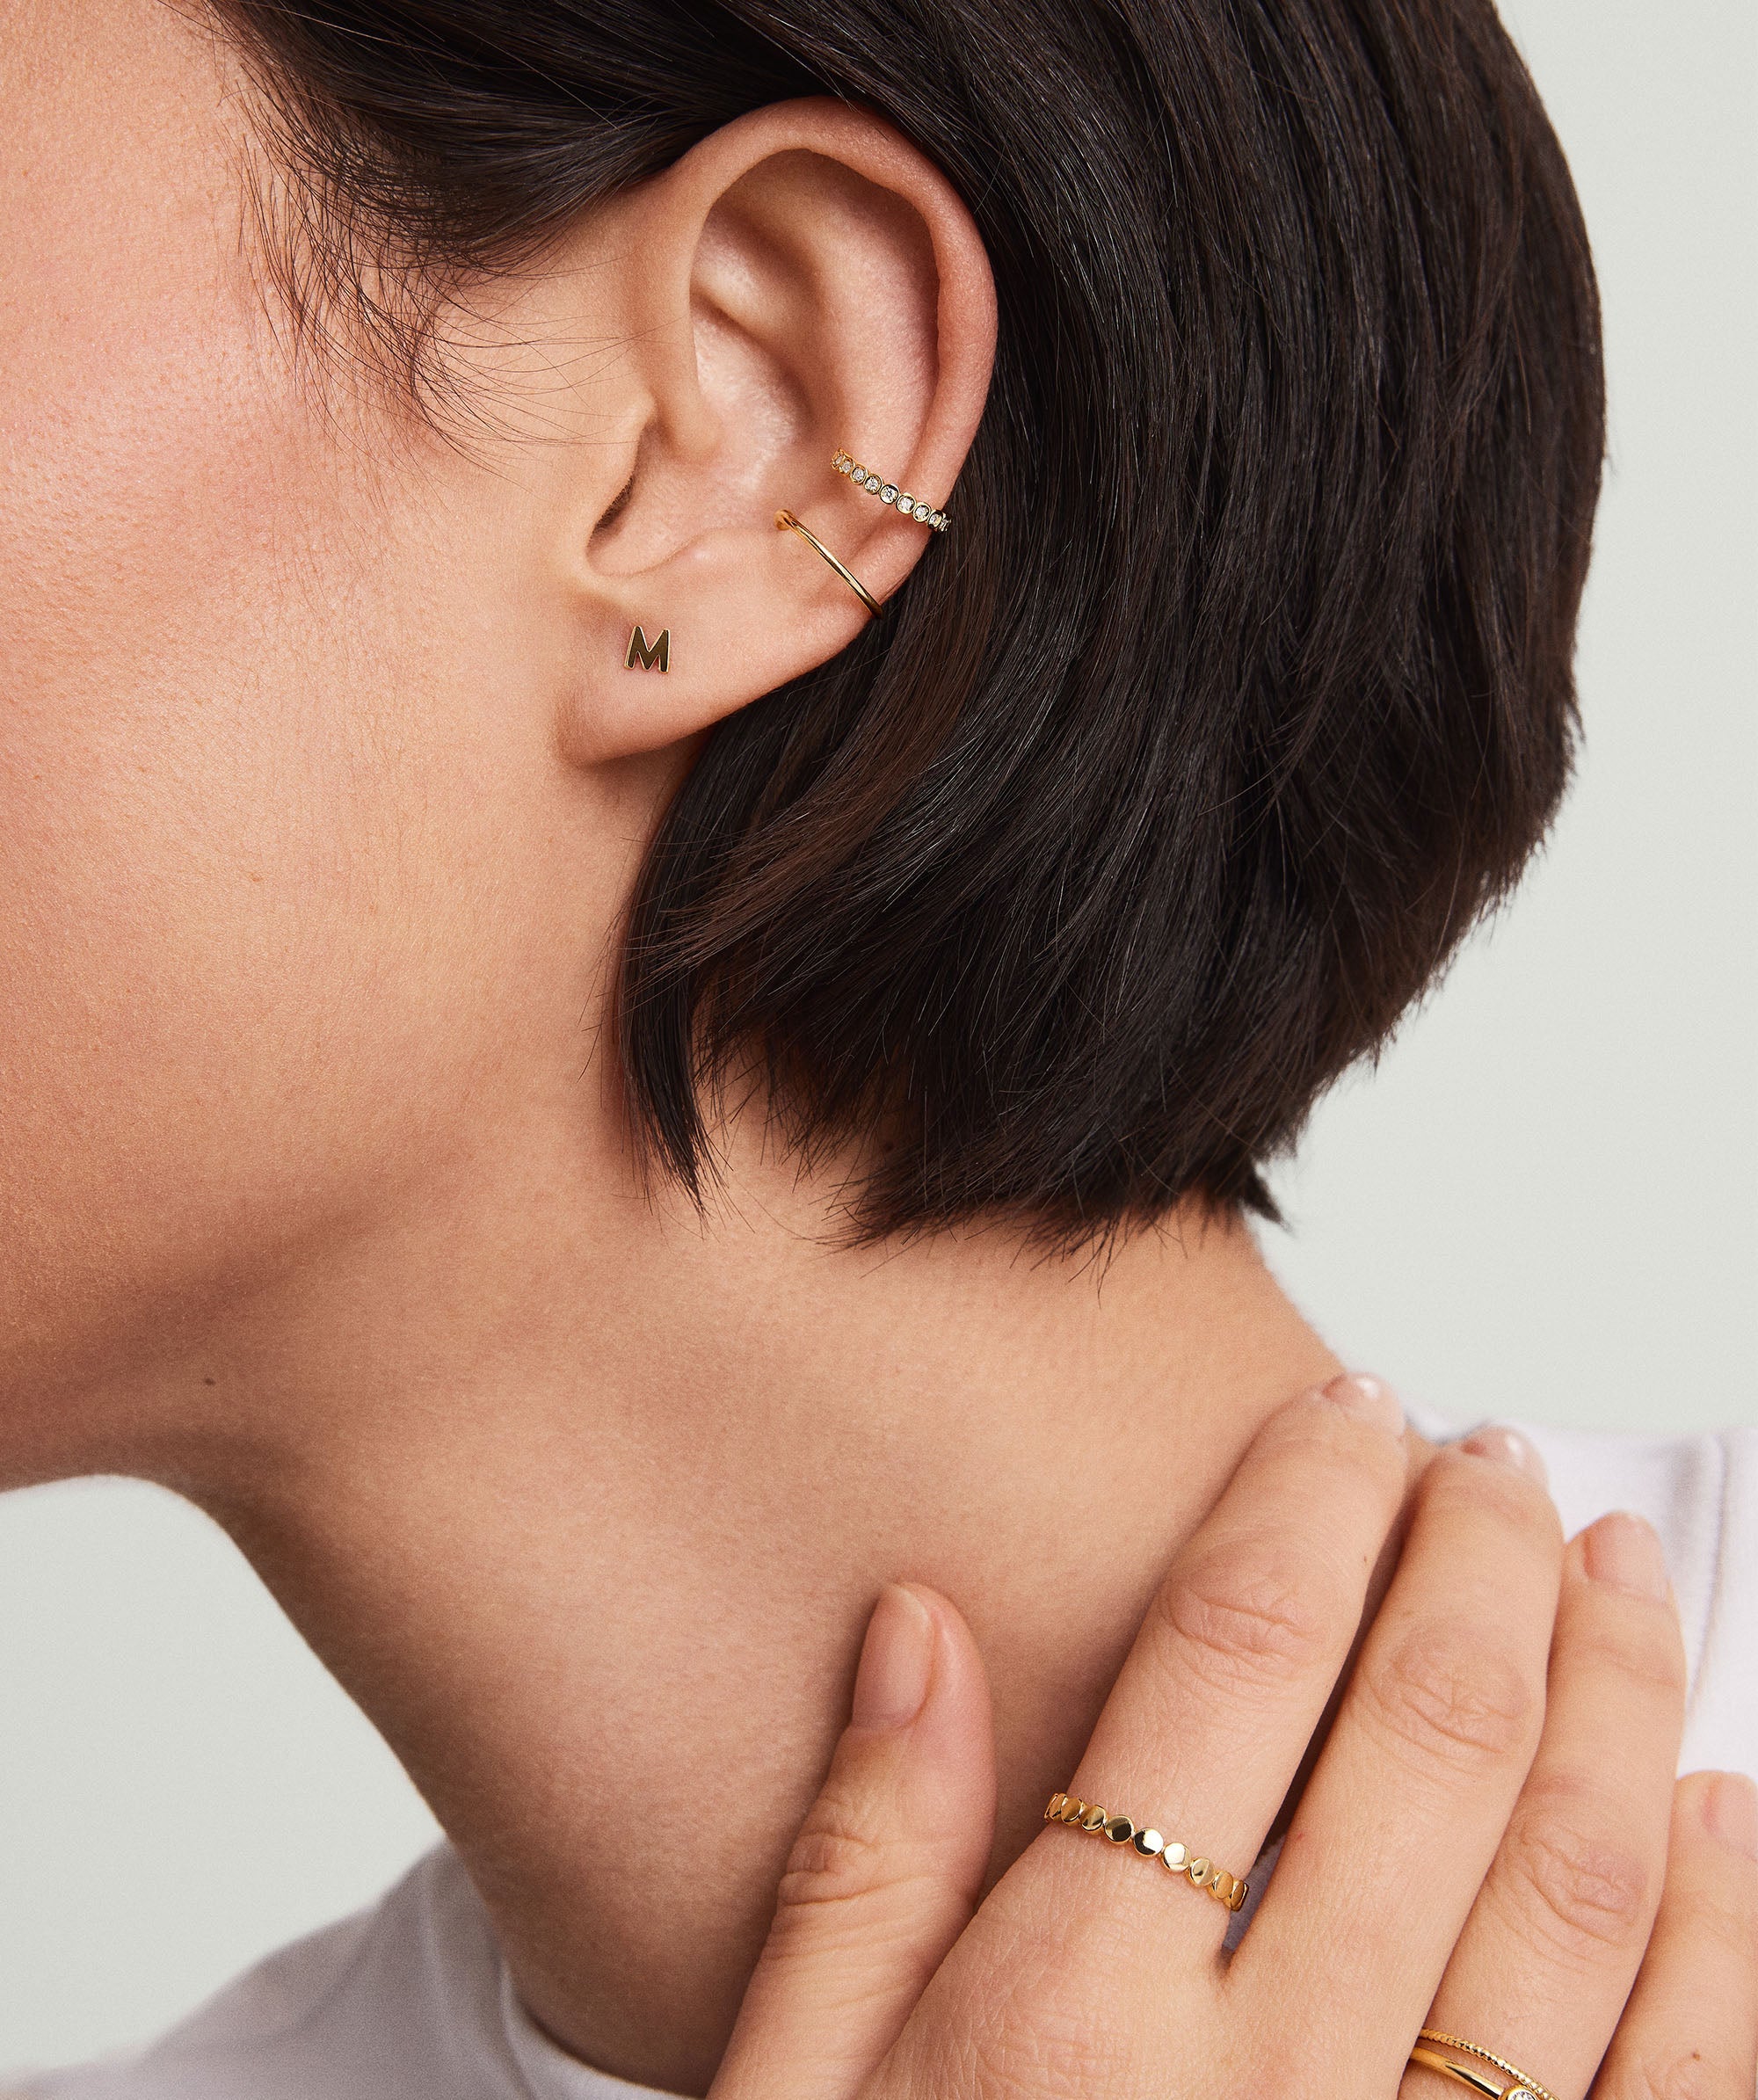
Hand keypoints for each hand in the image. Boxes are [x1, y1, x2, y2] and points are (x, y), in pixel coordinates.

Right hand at [706, 1379, 1757, 2098]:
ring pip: (1584, 1889)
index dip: (1304, 1505)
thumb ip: (856, 1873)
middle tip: (1494, 1461)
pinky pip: (1676, 2089)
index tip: (1346, 1416)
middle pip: (1426, 1737)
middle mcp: (1268, 2094)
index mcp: (1073, 2026)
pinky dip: (1726, 1931)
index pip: (1232, 1664)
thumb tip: (921, 1629)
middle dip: (1478, 1558)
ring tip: (1617, 1567)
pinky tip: (1723, 1814)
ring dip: (1615, 1693)